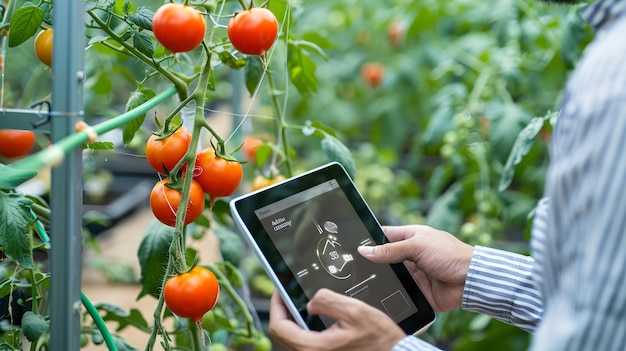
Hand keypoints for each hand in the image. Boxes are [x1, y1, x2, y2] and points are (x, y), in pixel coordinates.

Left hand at [269, 289, 405, 350]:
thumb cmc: (379, 340)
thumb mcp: (355, 311)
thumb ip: (328, 301)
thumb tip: (310, 301)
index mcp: (314, 348)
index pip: (278, 326)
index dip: (276, 305)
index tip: (280, 290)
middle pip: (282, 333)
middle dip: (282, 311)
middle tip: (287, 294)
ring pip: (292, 339)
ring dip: (292, 320)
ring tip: (298, 303)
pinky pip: (303, 343)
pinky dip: (302, 328)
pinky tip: (311, 317)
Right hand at [358, 225, 473, 311]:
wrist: (470, 281)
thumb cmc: (451, 255)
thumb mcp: (417, 246)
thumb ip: (390, 250)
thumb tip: (365, 250)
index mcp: (412, 237)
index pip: (385, 236)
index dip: (371, 239)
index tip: (354, 245)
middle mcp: (411, 254)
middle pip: (385, 258)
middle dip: (374, 262)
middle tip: (356, 267)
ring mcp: (414, 273)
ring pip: (390, 276)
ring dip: (383, 279)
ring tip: (367, 281)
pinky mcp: (417, 290)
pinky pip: (400, 292)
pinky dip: (392, 293)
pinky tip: (381, 295)